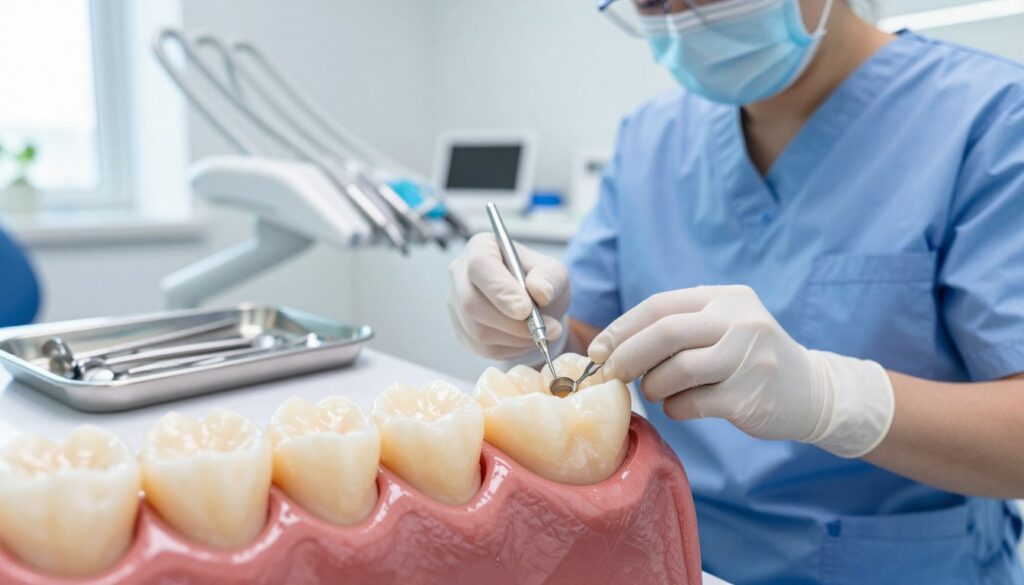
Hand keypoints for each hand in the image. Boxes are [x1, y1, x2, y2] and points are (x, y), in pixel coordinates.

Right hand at [447, 234, 570, 359]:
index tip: (525, 310)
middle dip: (510, 322)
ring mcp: (456, 302)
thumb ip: (550, 278)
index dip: (500, 290)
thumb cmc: (540, 282)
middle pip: (471, 302)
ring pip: (477, 329)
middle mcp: (461, 272)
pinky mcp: (461, 329)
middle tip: (542, 330)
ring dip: (514, 338)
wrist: (535, 306)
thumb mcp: (555, 273)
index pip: (480, 266)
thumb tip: (539, 291)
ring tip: (539, 333)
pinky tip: (524, 340)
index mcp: (482, 247)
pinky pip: (480, 346)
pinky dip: (508, 348)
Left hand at [588, 285, 893, 457]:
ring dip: (653, 386)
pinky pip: (691, 403)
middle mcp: (740, 322)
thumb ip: (678, 327)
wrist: (811, 392)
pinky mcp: (750, 396)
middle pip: (665, 333)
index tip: (599, 350)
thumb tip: (611, 346)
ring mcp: (748, 359)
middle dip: (628, 355)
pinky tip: (680, 407)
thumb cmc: (749, 359)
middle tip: (610, 374)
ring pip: (676, 371)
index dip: (623, 328)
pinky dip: (674, 408)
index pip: (661, 306)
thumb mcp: (724, 326)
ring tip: (655, 392)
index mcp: (726, 298)